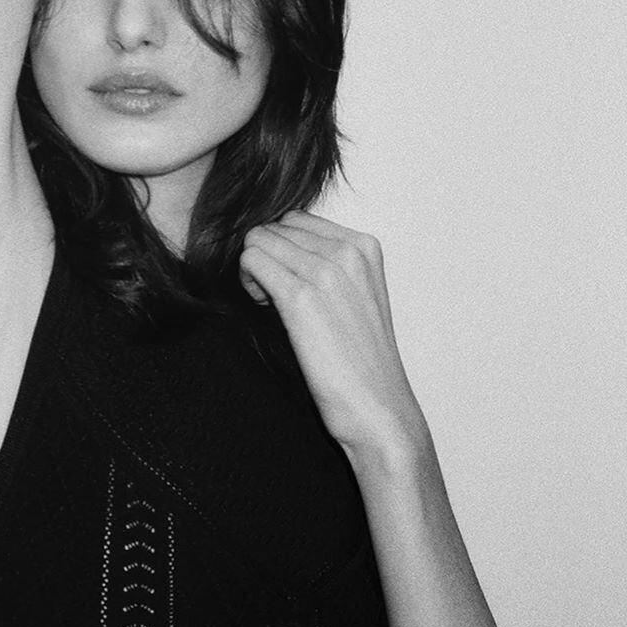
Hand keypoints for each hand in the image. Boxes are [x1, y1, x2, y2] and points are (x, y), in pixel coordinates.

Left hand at [239, 212, 427, 459]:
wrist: (378, 407)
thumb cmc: (362, 363)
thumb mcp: (355, 298)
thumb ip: (328, 266)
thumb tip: (279, 248)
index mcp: (365, 247)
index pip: (297, 219)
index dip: (282, 248)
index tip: (288, 281)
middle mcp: (348, 250)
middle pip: (275, 227)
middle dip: (266, 257)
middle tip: (274, 296)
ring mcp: (326, 270)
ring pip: (258, 240)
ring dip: (254, 270)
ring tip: (270, 304)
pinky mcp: (301, 296)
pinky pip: (251, 260)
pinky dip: (248, 282)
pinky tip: (266, 308)